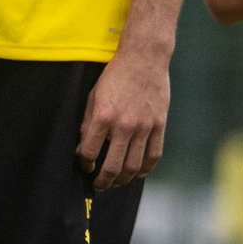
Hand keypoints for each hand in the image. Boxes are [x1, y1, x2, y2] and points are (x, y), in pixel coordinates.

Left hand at [76, 46, 169, 190]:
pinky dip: (145, 169)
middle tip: (99, 185)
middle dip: (103, 181)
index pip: (89, 151)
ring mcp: (144, 127)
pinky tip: (137, 172)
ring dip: (123, 179)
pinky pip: (153, 156)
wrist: (144, 58)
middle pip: (112, 166)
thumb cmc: (115, 75)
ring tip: (117, 182)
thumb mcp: (94, 95)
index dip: (85, 163)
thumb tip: (82, 146)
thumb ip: (88, 121)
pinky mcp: (159, 125)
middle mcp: (124, 125)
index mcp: (104, 116)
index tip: (85, 165)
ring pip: (133, 166)